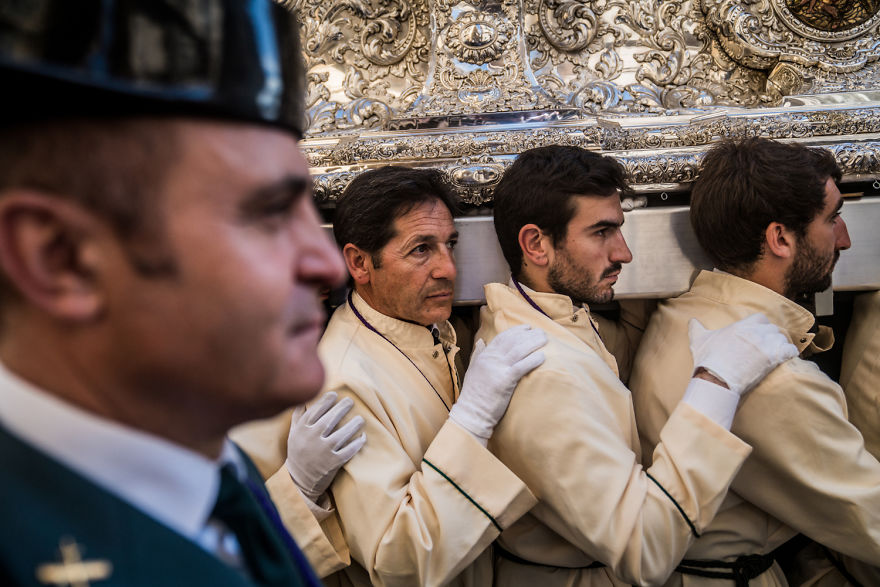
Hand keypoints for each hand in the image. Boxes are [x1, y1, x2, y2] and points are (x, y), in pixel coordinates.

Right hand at [285, 391, 365, 501]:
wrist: (300, 480)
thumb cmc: (298, 452)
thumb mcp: (293, 434)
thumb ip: (298, 416)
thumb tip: (304, 397)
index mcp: (301, 430)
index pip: (315, 412)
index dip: (325, 401)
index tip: (334, 394)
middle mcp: (311, 439)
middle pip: (329, 420)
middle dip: (341, 409)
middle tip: (350, 401)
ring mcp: (322, 452)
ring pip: (341, 435)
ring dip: (353, 425)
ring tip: (360, 419)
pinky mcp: (332, 463)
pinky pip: (348, 451)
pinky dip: (357, 444)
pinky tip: (363, 437)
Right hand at [449, 324, 546, 439]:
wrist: (472, 412)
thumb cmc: (474, 394)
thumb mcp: (473, 370)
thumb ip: (479, 355)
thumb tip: (481, 342)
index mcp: (484, 356)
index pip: (502, 337)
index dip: (516, 331)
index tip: (527, 327)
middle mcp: (490, 359)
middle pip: (513, 341)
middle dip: (528, 334)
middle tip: (541, 332)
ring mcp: (497, 368)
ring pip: (519, 350)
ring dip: (533, 343)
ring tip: (544, 339)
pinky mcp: (505, 381)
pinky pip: (522, 366)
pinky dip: (533, 360)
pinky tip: (542, 357)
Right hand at [688, 313, 797, 396]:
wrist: (717, 377)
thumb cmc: (708, 360)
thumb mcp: (698, 340)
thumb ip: (696, 328)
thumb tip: (691, 321)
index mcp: (740, 326)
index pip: (760, 319)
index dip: (760, 326)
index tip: (758, 334)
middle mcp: (754, 332)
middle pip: (772, 328)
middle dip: (771, 336)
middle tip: (767, 346)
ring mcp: (765, 345)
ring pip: (782, 339)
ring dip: (780, 345)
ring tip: (776, 353)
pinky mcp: (772, 358)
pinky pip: (790, 350)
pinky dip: (789, 353)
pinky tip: (786, 357)